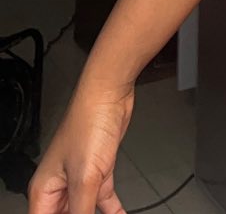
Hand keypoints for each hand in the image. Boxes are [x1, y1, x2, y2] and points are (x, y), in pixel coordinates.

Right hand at [27, 80, 135, 213]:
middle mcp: (59, 185)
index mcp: (45, 189)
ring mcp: (80, 177)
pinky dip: (112, 210)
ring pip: (84, 210)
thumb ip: (81, 211)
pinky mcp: (99, 170)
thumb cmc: (89, 121)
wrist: (110, 93)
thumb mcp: (85, 178)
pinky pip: (102, 198)